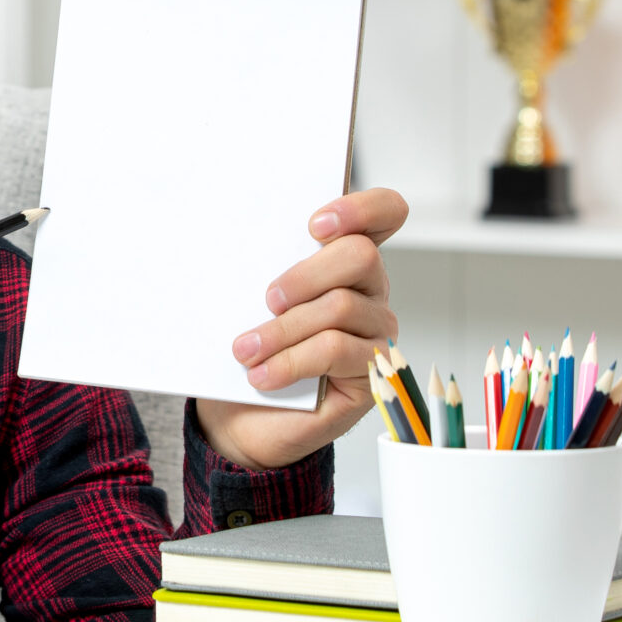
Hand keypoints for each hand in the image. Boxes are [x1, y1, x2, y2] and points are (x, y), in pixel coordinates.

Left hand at [195, 188, 406, 471]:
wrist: (242, 413)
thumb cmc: (251, 345)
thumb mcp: (250, 298)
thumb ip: (262, 265)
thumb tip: (236, 237)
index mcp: (344, 258)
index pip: (384, 213)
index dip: (360, 208)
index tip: (315, 224)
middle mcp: (370, 290)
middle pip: (360, 255)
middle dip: (305, 274)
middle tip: (267, 299)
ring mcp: (376, 331)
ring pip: (339, 307)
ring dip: (282, 330)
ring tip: (245, 350)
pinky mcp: (371, 373)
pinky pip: (334, 351)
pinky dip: (290, 361)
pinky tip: (262, 375)